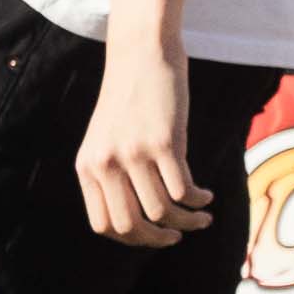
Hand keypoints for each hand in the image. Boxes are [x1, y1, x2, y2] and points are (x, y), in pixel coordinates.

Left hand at [72, 48, 212, 249]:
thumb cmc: (129, 99)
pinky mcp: (163, 142)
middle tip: (179, 235)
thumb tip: (138, 218)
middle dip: (159, 239)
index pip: (102, 225)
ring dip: (188, 221)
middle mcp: (105, 164)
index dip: (131, 239)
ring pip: (162, 212)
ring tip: (202, 216)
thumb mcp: (106, 140)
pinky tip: (206, 196)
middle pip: (132, 226)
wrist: (141, 54)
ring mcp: (133, 154)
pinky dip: (198, 201)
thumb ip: (112, 174)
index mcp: (87, 167)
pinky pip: (183, 190)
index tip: (153, 235)